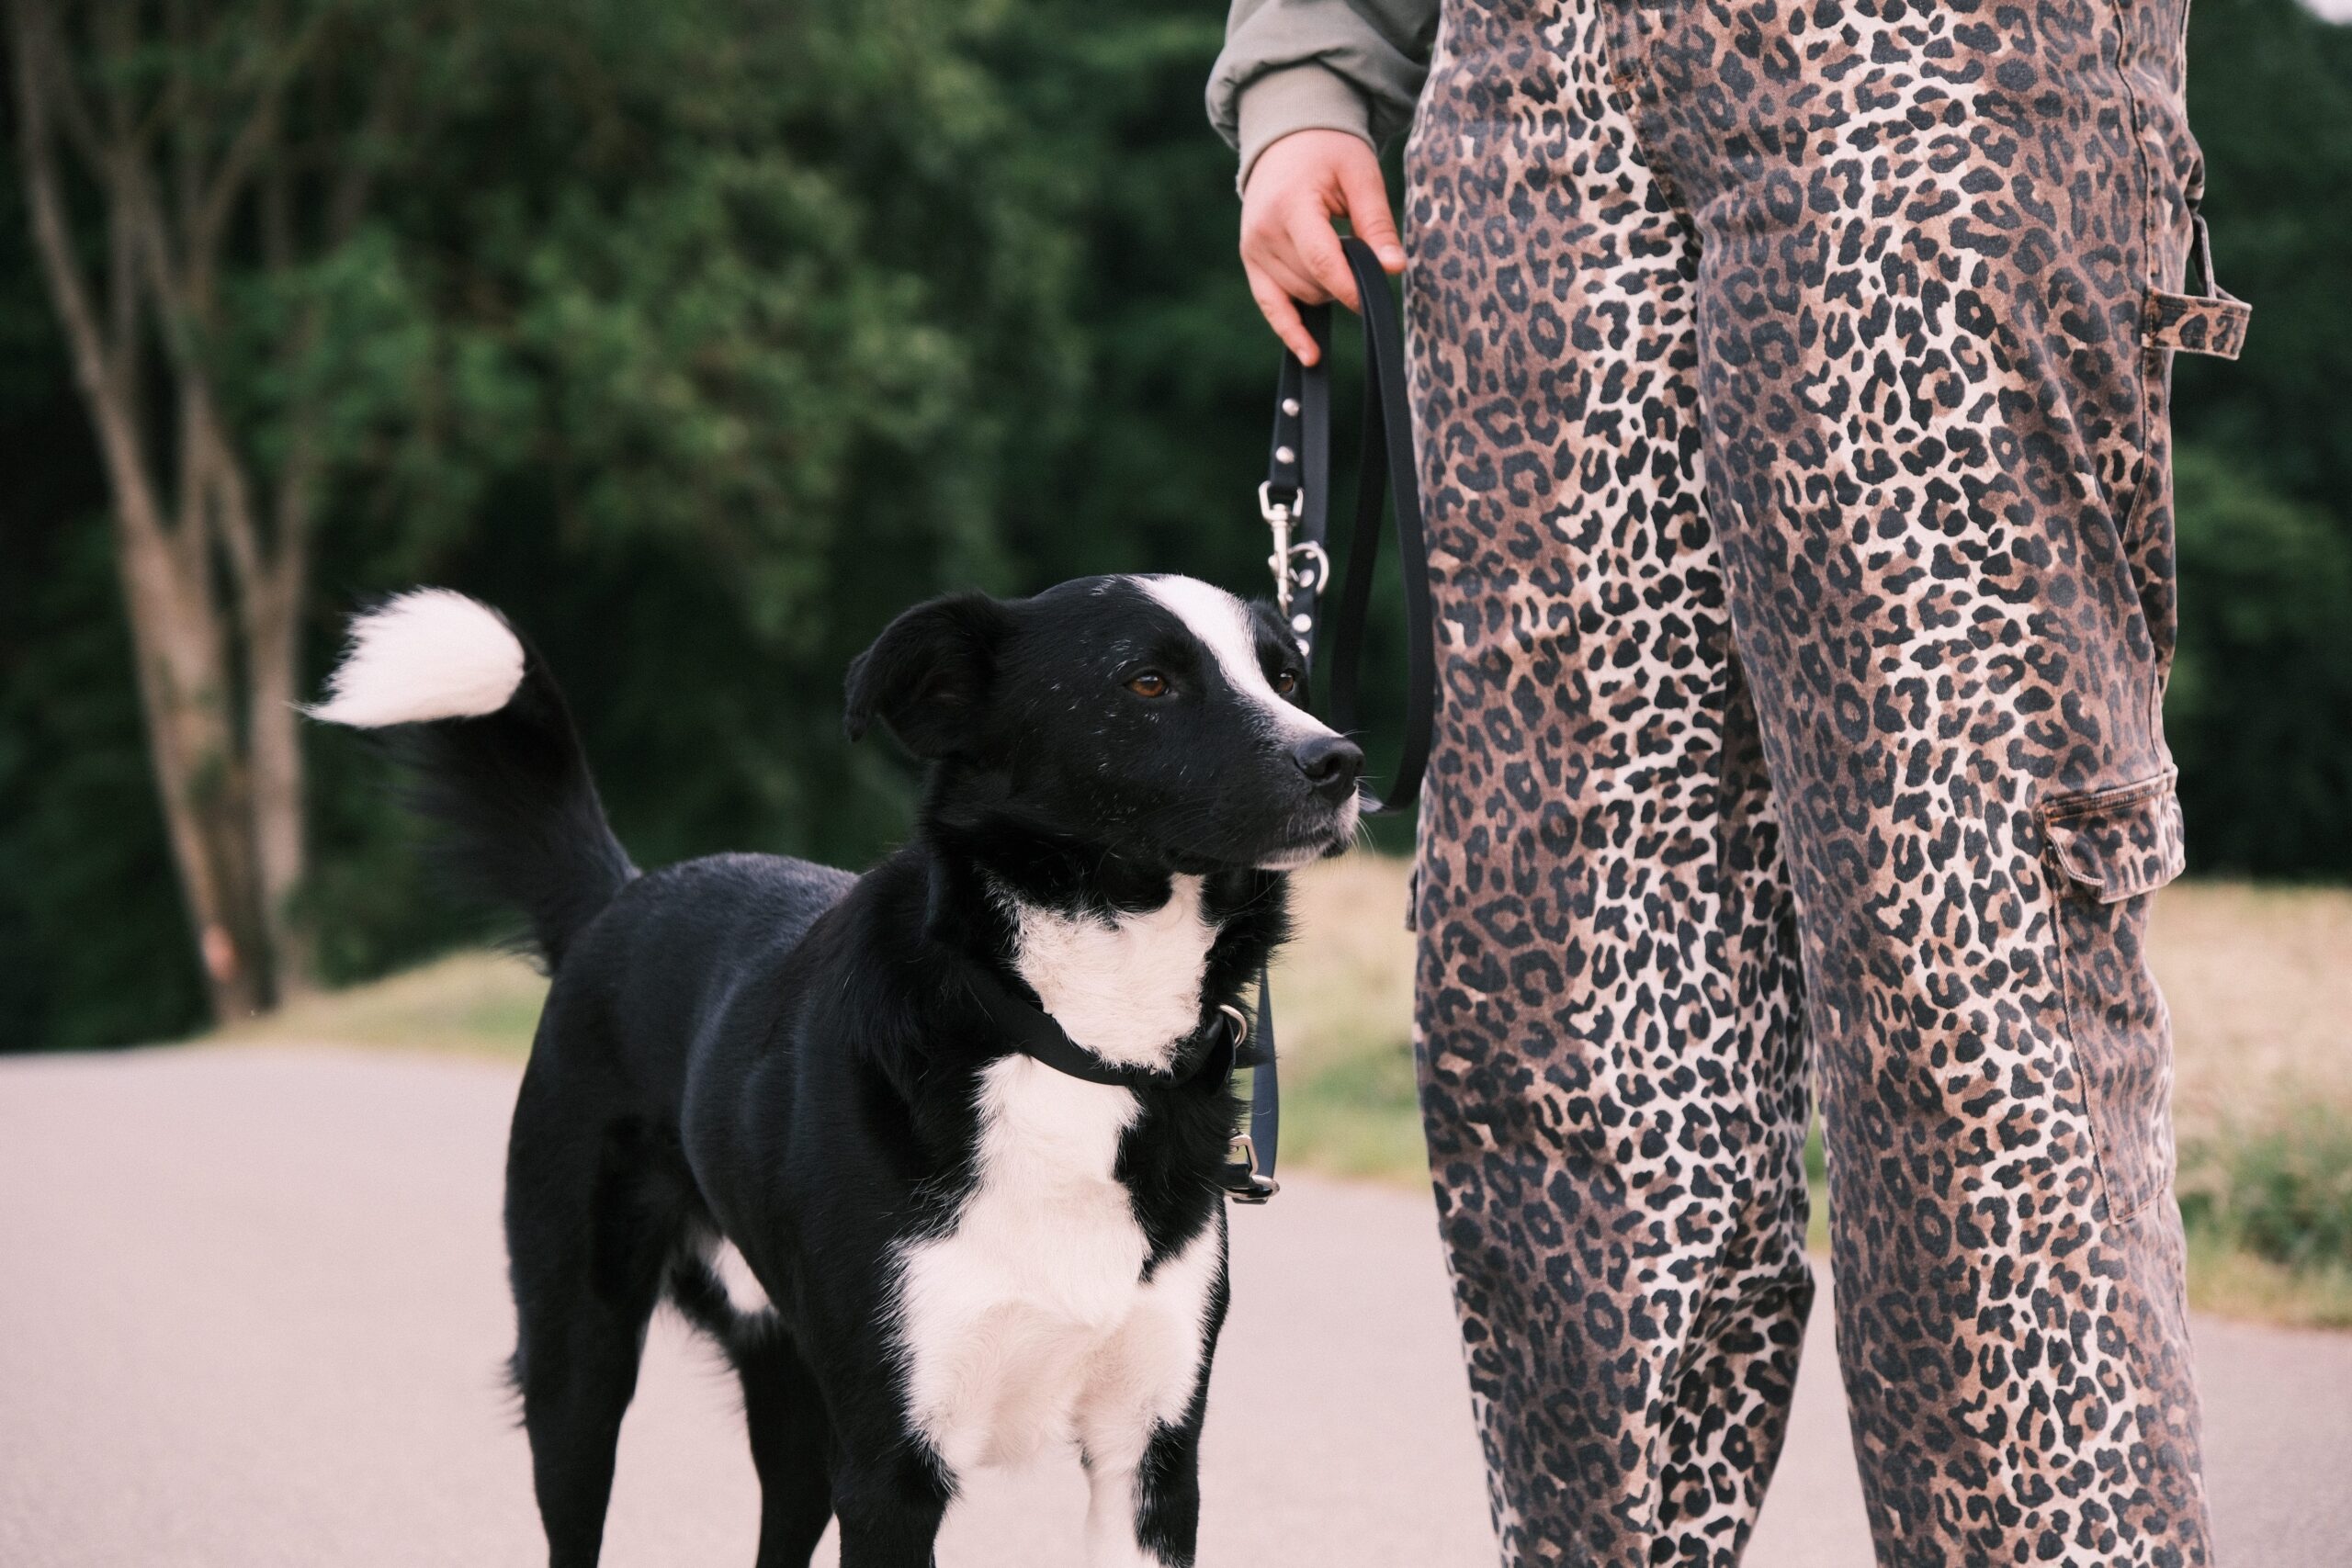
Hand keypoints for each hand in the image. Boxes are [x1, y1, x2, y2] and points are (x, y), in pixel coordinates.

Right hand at [1239, 129, 1405, 364]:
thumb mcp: (1361, 175)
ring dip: (1326, 288)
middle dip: (1343, 280)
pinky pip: (1270, 306)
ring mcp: (1252, 250)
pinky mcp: (1250, 261)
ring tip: (1336, 249)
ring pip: (1300, 296)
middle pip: (1312, 283)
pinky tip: (1310, 354)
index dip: (1350, 287)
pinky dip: (1291, 330)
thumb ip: (1376, 223)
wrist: (1285, 140)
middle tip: (1359, 247)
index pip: (1321, 261)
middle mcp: (1263, 232)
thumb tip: (1394, 269)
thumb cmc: (1329, 152)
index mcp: (1290, 205)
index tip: (1373, 299)